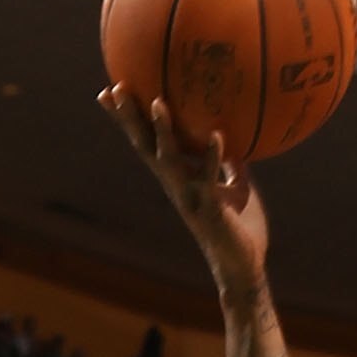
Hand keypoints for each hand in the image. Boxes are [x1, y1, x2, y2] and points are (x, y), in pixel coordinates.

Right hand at [99, 88, 269, 300]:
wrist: (244, 268)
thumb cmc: (240, 230)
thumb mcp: (238, 189)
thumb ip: (232, 166)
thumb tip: (238, 141)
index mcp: (179, 178)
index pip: (148, 142)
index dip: (129, 119)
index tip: (112, 90)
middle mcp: (177, 186)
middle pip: (146, 146)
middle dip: (129, 119)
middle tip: (116, 88)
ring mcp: (190, 197)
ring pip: (169, 160)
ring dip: (162, 132)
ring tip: (157, 103)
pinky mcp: (210, 210)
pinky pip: (209, 180)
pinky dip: (213, 157)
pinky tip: (216, 136)